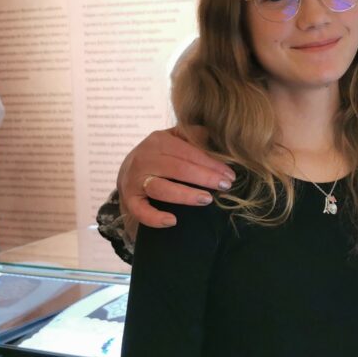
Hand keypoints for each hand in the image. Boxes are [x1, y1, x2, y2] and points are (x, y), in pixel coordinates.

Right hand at [118, 127, 234, 228]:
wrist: (128, 169)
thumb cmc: (159, 155)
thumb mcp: (173, 139)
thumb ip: (192, 135)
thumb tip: (216, 135)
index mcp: (159, 141)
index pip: (189, 153)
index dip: (211, 164)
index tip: (229, 175)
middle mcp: (145, 158)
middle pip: (179, 169)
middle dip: (205, 178)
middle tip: (225, 186)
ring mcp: (134, 180)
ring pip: (161, 189)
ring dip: (186, 195)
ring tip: (207, 199)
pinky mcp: (129, 199)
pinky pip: (141, 211)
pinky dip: (155, 217)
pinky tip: (172, 221)